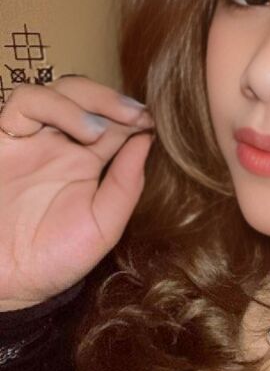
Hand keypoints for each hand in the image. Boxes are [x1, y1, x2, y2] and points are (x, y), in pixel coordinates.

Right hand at [0, 76, 154, 308]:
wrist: (7, 280)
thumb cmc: (53, 259)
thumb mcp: (103, 226)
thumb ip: (126, 185)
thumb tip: (147, 141)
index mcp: (87, 162)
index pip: (114, 122)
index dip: (134, 116)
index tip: (153, 122)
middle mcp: (60, 144)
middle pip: (88, 96)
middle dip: (114, 99)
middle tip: (137, 115)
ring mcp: (32, 139)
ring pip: (59, 90)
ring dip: (87, 99)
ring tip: (101, 131)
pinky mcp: (4, 139)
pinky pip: (24, 103)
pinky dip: (54, 105)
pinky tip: (80, 131)